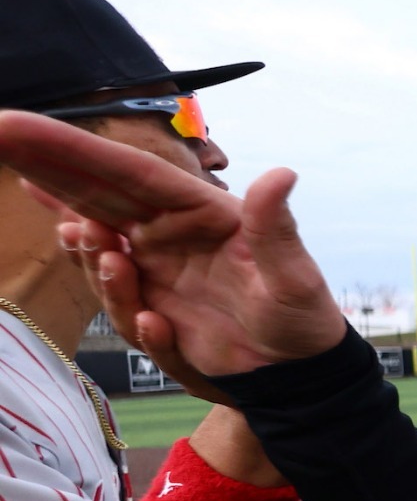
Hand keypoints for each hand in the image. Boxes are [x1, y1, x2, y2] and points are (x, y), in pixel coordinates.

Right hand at [0, 112, 346, 380]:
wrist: (302, 375)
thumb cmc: (303, 318)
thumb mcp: (294, 276)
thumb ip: (275, 229)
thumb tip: (281, 176)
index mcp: (197, 210)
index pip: (121, 172)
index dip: (66, 148)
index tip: (9, 125)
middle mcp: (168, 234)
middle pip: (92, 197)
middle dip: (43, 170)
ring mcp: (156, 273)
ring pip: (99, 256)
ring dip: (93, 257)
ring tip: (113, 259)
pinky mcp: (154, 312)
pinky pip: (126, 309)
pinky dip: (129, 310)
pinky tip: (156, 321)